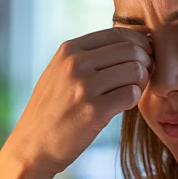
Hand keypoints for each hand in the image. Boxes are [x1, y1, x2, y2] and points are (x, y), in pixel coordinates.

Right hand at [5, 28, 151, 177]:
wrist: (32, 145)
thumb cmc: (52, 110)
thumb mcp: (59, 72)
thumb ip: (86, 56)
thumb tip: (129, 43)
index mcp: (69, 49)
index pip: (118, 33)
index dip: (139, 44)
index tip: (142, 58)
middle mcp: (75, 63)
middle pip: (131, 50)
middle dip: (145, 63)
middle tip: (143, 78)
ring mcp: (84, 86)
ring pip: (135, 71)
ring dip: (141, 83)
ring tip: (131, 93)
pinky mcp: (93, 111)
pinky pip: (132, 95)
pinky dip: (135, 100)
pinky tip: (124, 106)